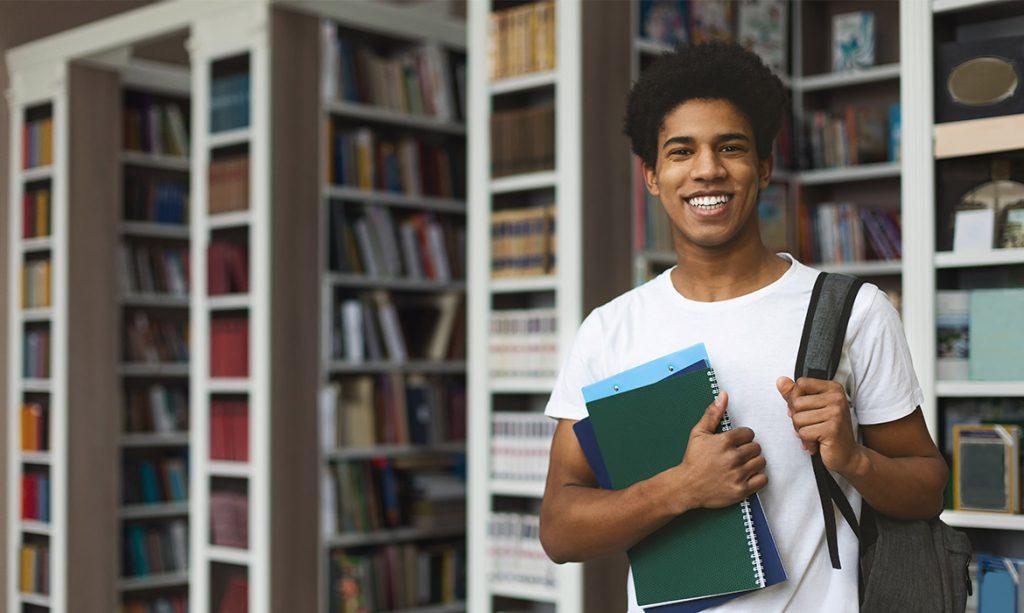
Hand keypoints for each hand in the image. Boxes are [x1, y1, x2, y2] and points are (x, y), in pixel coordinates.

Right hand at [674, 392, 767, 510]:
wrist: (686, 486)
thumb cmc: (693, 459)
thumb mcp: (698, 433)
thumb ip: (712, 413)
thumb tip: (723, 395)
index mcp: (724, 441)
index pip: (749, 433)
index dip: (742, 438)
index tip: (735, 443)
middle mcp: (733, 457)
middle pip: (756, 448)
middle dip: (748, 450)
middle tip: (738, 455)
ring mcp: (738, 474)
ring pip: (761, 462)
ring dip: (754, 463)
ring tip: (742, 465)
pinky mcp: (741, 490)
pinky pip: (762, 479)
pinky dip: (758, 478)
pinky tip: (747, 476)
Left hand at [777, 376, 863, 476]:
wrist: (847, 454)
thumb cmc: (828, 430)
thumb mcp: (812, 408)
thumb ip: (795, 394)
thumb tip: (780, 380)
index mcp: (833, 388)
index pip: (801, 383)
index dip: (795, 398)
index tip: (804, 410)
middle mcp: (837, 398)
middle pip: (796, 403)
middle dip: (797, 418)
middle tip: (811, 426)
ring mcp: (836, 413)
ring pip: (797, 418)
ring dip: (801, 431)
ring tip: (815, 435)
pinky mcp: (832, 429)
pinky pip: (803, 432)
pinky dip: (807, 441)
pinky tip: (818, 443)